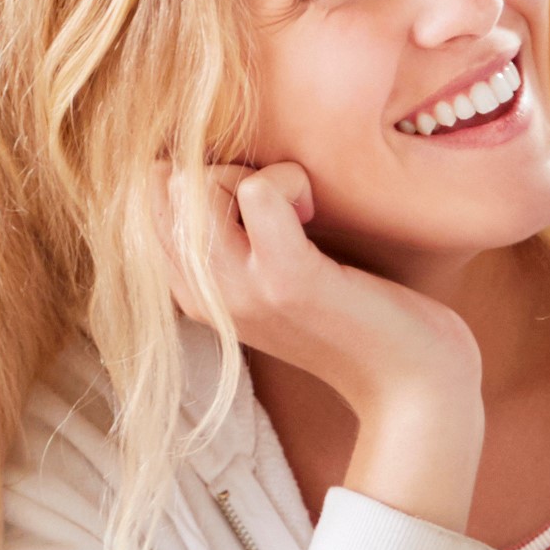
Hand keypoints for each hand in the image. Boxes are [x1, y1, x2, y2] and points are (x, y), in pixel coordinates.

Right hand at [159, 163, 481, 527]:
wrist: (411, 382)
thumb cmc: (351, 316)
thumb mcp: (271, 276)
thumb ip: (230, 238)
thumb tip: (200, 169)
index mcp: (190, 295)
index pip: (138, 205)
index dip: (188, 178)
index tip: (245, 201)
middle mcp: (202, 297)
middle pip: (158, 189)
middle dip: (214, 168)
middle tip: (274, 197)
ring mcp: (241, 290)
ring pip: (196, 187)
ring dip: (251, 172)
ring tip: (297, 202)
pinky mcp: (289, 280)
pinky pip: (258, 191)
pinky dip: (289, 179)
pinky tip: (314, 209)